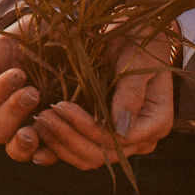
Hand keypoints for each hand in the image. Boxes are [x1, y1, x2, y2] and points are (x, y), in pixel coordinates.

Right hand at [0, 25, 52, 164]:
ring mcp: (20, 133)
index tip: (18, 73)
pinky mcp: (46, 139)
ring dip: (24, 139)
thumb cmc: (18, 45)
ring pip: (13, 149)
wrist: (51, 41)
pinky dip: (43, 155)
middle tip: (33, 91)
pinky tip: (48, 151)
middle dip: (13, 111)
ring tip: (40, 120)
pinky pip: (40, 157)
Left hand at [28, 30, 176, 170]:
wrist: (134, 36)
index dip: (88, 127)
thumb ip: (131, 92)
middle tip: (43, 115)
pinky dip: (59, 146)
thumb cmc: (139, 43)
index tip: (62, 106)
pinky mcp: (102, 136)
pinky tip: (39, 132)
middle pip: (102, 154)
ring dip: (61, 144)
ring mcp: (121, 141)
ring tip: (38, 120)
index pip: (119, 139)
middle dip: (69, 136)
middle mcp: (141, 139)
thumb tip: (120, 128)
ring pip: (88, 158)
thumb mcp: (138, 61)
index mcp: (156, 122)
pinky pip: (80, 151)